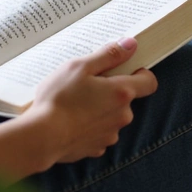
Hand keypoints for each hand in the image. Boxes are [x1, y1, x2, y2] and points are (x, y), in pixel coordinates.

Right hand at [0, 38, 157, 180]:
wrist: (42, 137)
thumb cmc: (60, 98)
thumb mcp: (80, 67)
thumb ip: (108, 55)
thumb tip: (131, 44)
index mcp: (121, 92)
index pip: (149, 82)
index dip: (139, 73)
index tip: (123, 68)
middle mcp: (122, 115)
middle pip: (125, 98)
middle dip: (110, 91)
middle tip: (85, 84)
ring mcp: (110, 134)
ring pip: (111, 116)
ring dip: (99, 109)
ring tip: (73, 103)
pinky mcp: (96, 148)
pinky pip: (98, 132)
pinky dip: (88, 126)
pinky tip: (70, 121)